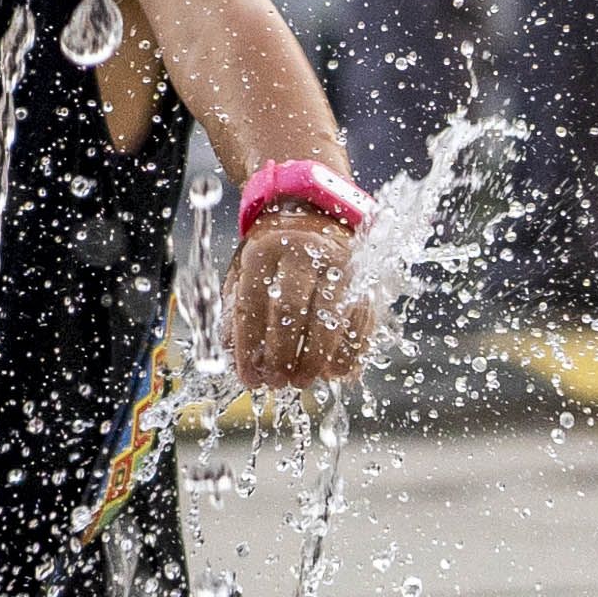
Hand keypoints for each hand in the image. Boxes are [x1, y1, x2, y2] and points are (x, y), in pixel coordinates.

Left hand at [224, 209, 372, 391]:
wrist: (316, 213)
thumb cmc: (273, 253)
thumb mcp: (245, 270)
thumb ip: (235, 310)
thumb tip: (231, 353)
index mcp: (264, 250)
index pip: (252, 305)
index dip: (249, 348)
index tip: (250, 378)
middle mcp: (303, 251)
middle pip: (292, 311)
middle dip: (283, 356)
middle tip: (277, 383)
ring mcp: (339, 263)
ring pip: (331, 317)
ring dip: (317, 359)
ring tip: (303, 381)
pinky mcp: (366, 275)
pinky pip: (361, 319)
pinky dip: (350, 351)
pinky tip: (335, 372)